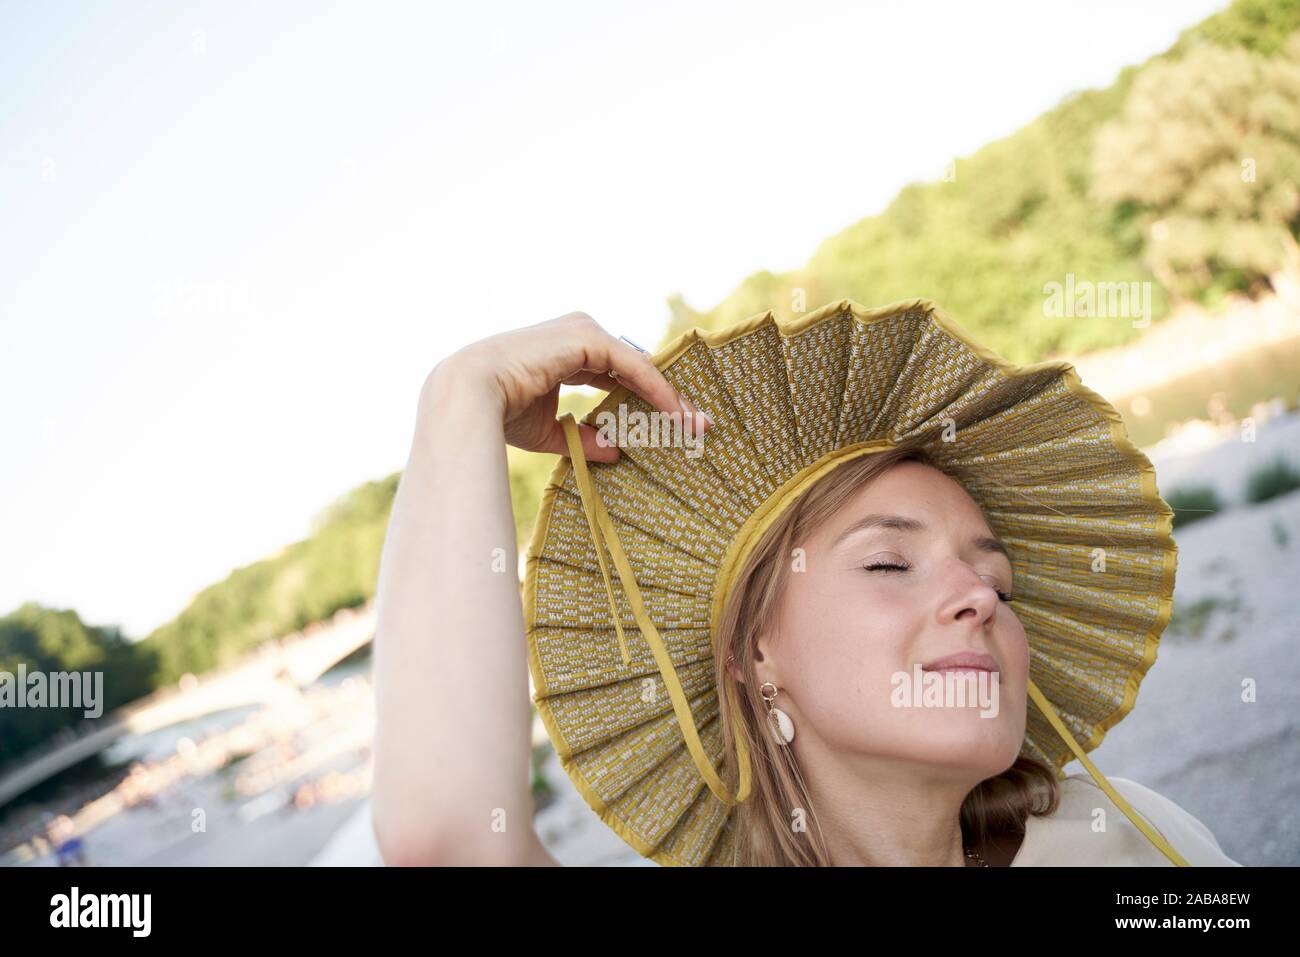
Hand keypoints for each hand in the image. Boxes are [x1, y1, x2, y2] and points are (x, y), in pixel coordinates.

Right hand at [431, 311, 710, 462]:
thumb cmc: (496, 413)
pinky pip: (634, 366)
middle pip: (634, 367)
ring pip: (638, 366)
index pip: (616, 373)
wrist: (468, 397)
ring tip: (695, 424)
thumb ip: (582, 437)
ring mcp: (582, 331)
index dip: (644, 398)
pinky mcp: (587, 336)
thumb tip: (615, 451)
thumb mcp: (548, 430)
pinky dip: (657, 389)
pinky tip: (675, 413)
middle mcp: (576, 334)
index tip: (673, 423)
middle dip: (666, 396)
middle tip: (697, 424)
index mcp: (564, 351)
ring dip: (669, 396)